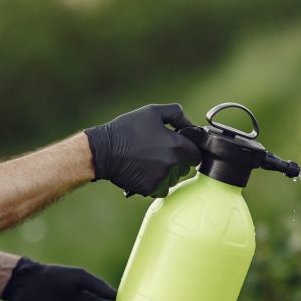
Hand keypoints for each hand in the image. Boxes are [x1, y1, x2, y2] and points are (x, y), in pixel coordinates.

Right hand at [84, 103, 201, 196]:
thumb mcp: (152, 112)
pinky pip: (161, 188)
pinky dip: (155, 182)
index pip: (196, 155)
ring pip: (173, 179)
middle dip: (178, 161)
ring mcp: (162, 179)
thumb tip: (190, 124)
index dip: (189, 150)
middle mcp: (172, 164)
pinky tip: (143, 171)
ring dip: (167, 173)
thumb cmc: (127, 130)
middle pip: (185, 168)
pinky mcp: (150, 189)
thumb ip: (176, 114)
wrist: (103, 151)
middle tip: (159, 152)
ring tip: (149, 161)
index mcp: (177, 145)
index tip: (179, 147)